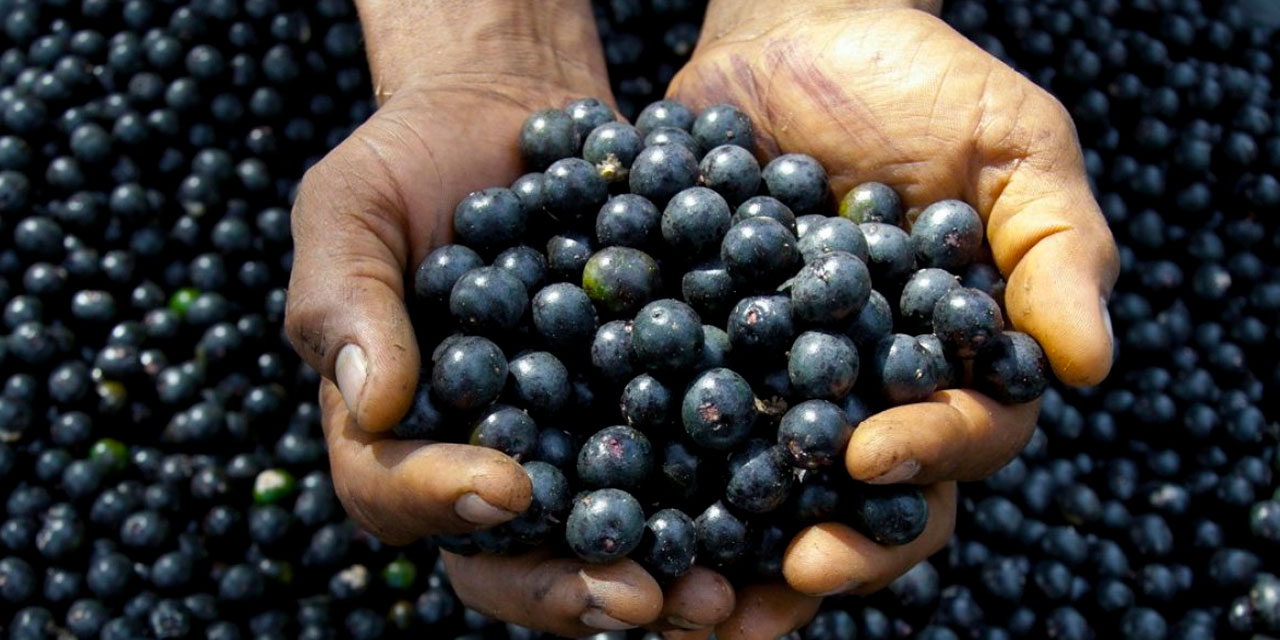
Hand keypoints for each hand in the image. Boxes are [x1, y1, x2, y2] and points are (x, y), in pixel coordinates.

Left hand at [663, 0, 1118, 633]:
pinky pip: (678, 426)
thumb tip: (1090, 366)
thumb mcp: (1011, 144)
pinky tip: (622, 505)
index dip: (924, 456)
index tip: (867, 453)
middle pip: (869, 499)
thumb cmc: (916, 82)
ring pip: (772, 491)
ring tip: (702, 595)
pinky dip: (656, 471)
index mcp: (955, 360)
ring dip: (742, 548)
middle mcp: (869, 390)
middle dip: (839, 543)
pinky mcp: (701, 357)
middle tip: (793, 570)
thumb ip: (1054, 248)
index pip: (962, 435)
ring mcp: (779, 382)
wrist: (790, 30)